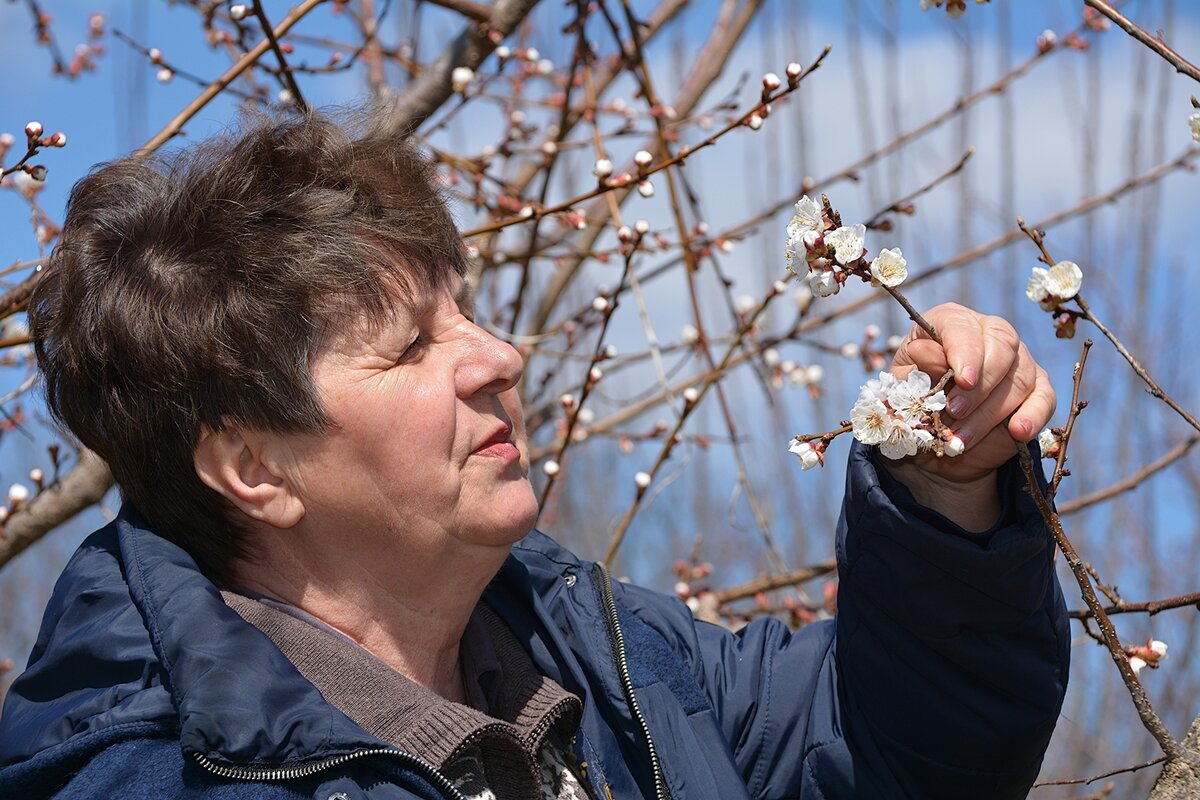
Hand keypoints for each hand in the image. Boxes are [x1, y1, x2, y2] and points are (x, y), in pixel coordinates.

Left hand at [883, 303, 1055, 529]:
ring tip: (962, 438)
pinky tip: (1019, 432)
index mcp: (950, 323)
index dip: (965, 352)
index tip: (962, 380)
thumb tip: (921, 349)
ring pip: (1018, 378)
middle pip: (1000, 347)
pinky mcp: (1037, 388)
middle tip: (955, 412)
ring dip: (990, 412)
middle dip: (979, 385)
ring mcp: (1018, 360)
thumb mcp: (905, 388)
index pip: (962, 327)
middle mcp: (989, 333)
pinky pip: (1045, 398)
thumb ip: (916, 371)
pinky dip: (1034, 415)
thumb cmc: (916, 402)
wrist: (935, 440)